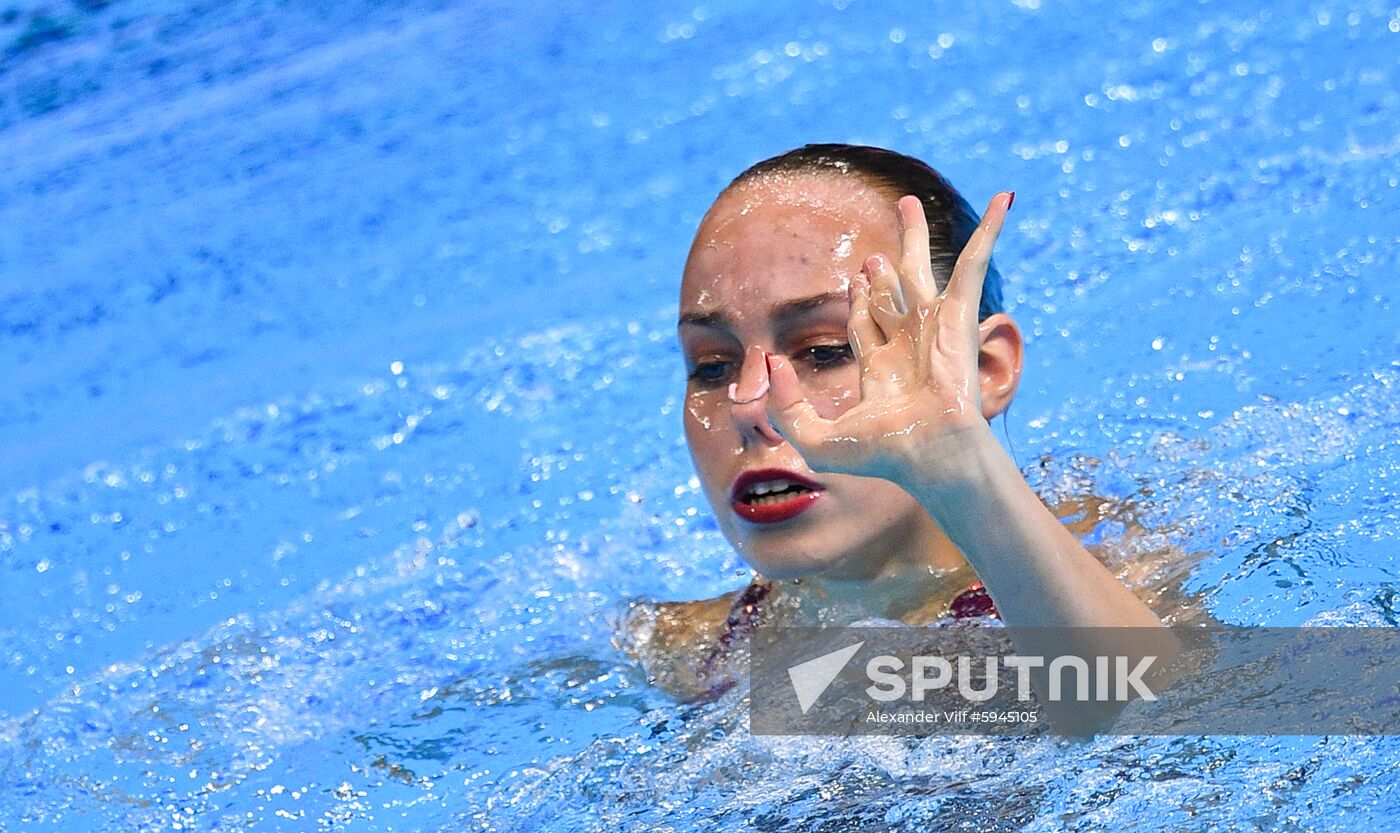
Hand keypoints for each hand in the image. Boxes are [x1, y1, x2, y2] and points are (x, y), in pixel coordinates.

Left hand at [765, 192, 1012, 487]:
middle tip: (872, 256)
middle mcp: (909, 346)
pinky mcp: (959, 316)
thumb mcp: (815, 439)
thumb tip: (772, 361)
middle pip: (891, 297)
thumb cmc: (882, 456)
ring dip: (914, 238)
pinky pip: (974, 263)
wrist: (929, 452)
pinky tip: (1003, 200)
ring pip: (922, 271)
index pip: (866, 325)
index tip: (853, 280)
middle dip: (881, 274)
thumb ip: (784, 406)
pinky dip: (989, 230)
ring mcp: (935, 329)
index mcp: (882, 371)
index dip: (857, 303)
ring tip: (907, 204)